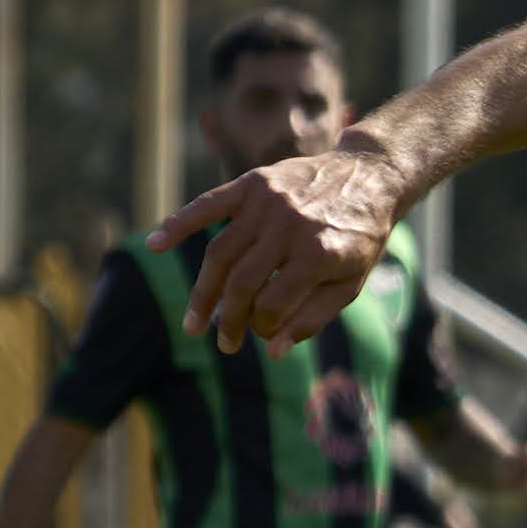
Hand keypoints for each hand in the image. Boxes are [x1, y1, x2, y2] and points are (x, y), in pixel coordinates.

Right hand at [166, 146, 411, 349]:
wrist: (371, 176)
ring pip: (220, 254)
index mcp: (319, 255)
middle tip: (222, 343)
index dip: (262, 327)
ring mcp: (269, 203)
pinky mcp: (254, 184)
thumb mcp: (351, 283)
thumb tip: (272, 351)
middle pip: (241, 283)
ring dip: (202, 291)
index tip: (263, 336)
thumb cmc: (360, 238)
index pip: (272, 305)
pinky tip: (155, 244)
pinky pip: (208, 205)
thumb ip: (313, 317)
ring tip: (193, 322)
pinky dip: (179, 223)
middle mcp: (291, 227)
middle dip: (226, 320)